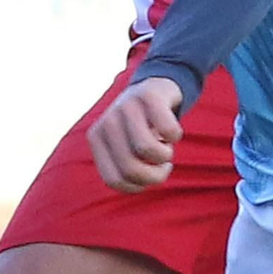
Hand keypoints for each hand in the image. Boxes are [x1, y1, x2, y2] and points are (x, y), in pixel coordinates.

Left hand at [87, 76, 183, 192]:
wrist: (156, 87)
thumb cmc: (142, 128)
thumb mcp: (125, 148)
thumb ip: (124, 170)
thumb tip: (136, 185)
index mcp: (96, 138)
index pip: (113, 180)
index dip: (137, 186)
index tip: (148, 177)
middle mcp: (107, 121)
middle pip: (131, 168)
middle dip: (155, 176)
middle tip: (164, 166)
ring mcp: (126, 105)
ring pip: (146, 149)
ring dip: (165, 156)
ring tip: (166, 148)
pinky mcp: (149, 95)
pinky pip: (168, 130)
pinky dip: (176, 136)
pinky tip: (173, 132)